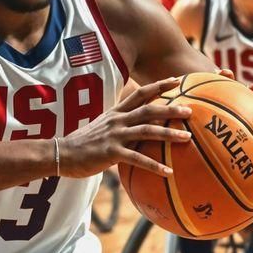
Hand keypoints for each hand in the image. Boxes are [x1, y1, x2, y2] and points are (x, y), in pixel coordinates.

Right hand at [58, 77, 191, 178]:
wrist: (62, 153)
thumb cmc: (83, 144)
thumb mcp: (102, 127)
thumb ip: (120, 125)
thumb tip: (138, 128)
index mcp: (116, 112)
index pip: (141, 93)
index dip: (159, 85)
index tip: (177, 80)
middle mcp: (118, 120)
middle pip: (149, 110)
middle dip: (171, 108)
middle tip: (190, 111)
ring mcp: (115, 136)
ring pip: (147, 131)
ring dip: (169, 134)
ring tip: (187, 138)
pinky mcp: (111, 153)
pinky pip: (137, 158)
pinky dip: (154, 165)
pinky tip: (168, 172)